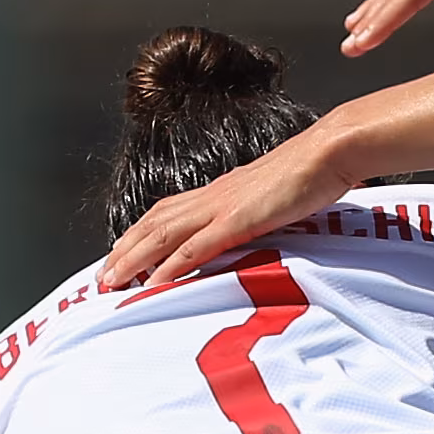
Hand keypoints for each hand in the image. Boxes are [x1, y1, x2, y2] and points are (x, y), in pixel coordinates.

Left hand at [99, 120, 360, 292]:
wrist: (331, 151)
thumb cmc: (313, 173)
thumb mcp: (276, 196)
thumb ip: (259, 212)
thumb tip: (252, 226)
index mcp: (222, 191)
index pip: (168, 212)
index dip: (141, 233)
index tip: (122, 254)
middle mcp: (214, 196)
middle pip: (155, 223)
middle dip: (125, 250)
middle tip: (102, 277)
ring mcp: (223, 206)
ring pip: (164, 234)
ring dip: (134, 259)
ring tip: (113, 282)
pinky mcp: (238, 219)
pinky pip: (195, 247)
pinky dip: (169, 266)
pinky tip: (153, 282)